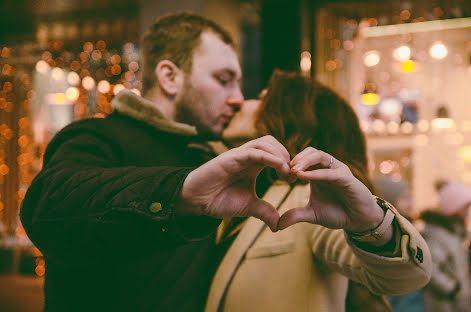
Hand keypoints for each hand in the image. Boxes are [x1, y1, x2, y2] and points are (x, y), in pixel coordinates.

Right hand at [177, 135, 292, 231]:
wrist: (197, 201)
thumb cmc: (219, 200)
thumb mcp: (248, 207)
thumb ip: (264, 211)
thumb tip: (278, 225)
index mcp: (253, 164)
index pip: (275, 153)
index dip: (288, 163)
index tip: (294, 180)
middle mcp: (248, 156)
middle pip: (273, 142)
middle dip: (287, 155)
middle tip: (291, 175)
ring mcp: (240, 154)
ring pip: (266, 142)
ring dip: (280, 153)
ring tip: (286, 172)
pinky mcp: (232, 157)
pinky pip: (255, 151)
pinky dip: (270, 157)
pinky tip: (279, 168)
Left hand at [278, 147, 383, 231]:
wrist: (359, 222)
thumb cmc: (337, 214)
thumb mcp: (312, 214)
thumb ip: (295, 215)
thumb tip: (277, 225)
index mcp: (319, 173)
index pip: (303, 159)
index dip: (291, 164)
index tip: (280, 175)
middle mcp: (328, 168)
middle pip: (310, 152)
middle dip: (296, 158)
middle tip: (285, 169)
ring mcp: (338, 171)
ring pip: (320, 156)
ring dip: (305, 161)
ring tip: (293, 170)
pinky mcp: (347, 178)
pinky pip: (330, 172)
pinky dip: (315, 173)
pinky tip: (303, 177)